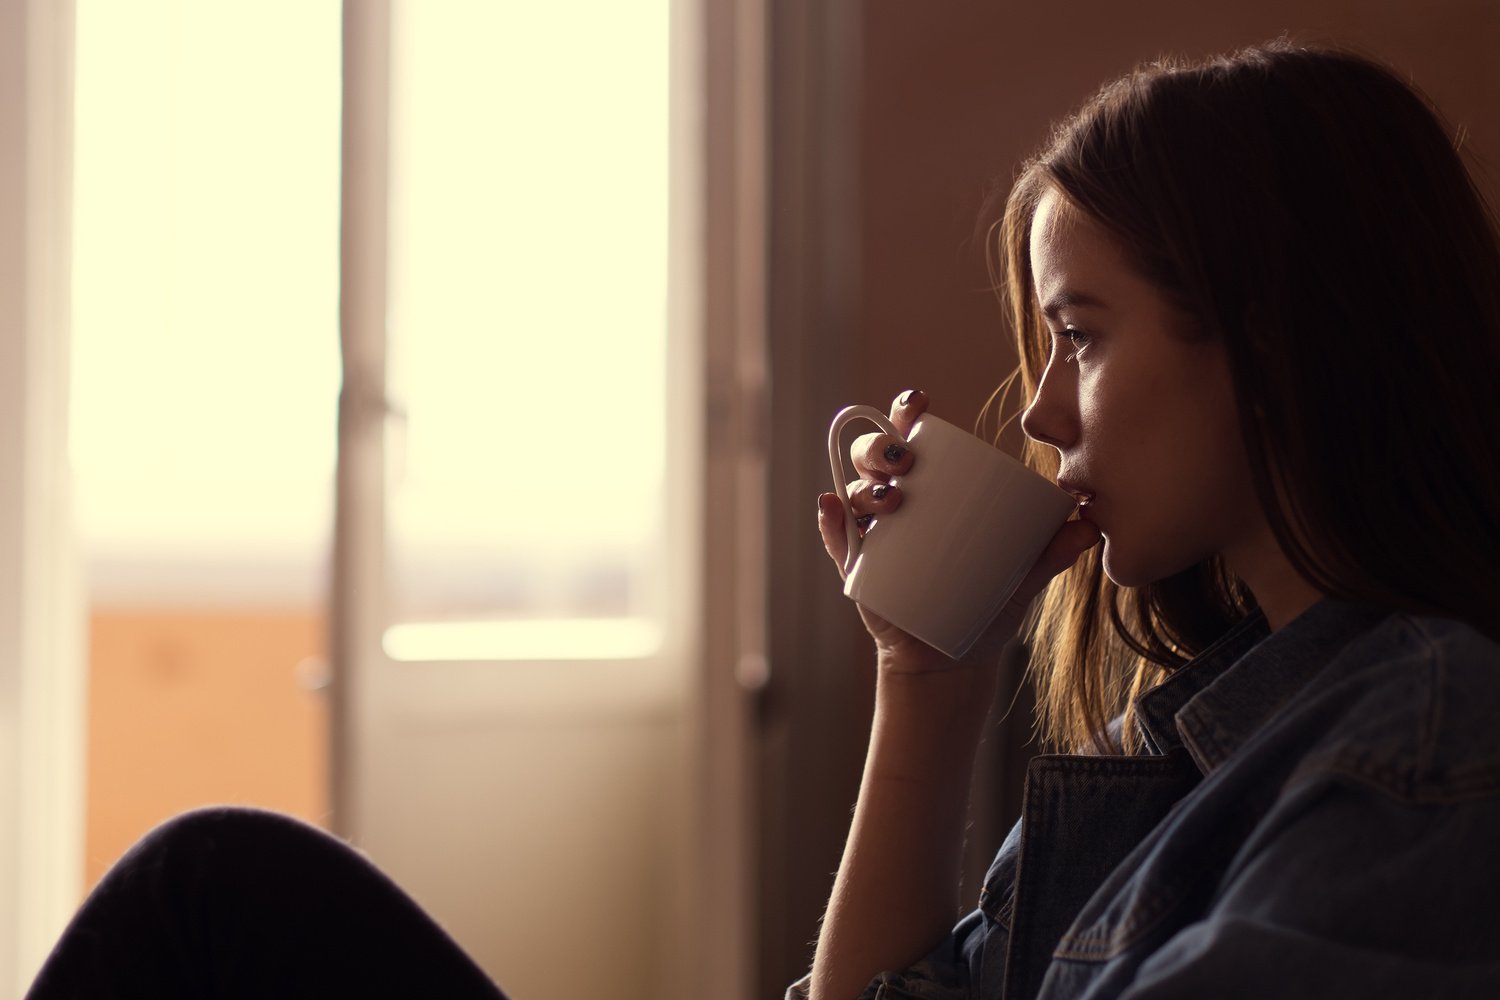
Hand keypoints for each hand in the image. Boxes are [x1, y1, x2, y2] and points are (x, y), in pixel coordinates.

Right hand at [817, 389, 1101, 671]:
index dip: (907, 412)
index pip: (912, 435)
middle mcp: (896, 500)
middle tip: (904, 465)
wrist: (956, 660)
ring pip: (853, 491)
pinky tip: (830, 506)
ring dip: (862, 484)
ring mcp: (872, 533)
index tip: (918, 407)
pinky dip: (828, 520)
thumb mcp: (1023, 575)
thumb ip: (1053, 551)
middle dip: (881, 447)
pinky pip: (834, 536)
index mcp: (932, 487)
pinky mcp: (856, 567)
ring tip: (886, 500)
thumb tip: (1091, 526)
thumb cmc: (987, 604)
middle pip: (875, 455)